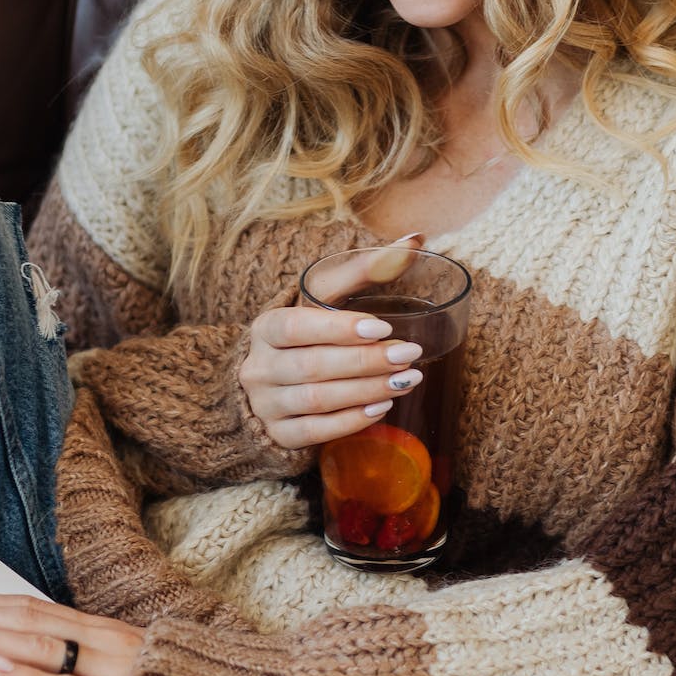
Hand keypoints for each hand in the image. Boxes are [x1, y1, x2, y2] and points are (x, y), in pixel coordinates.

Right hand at [239, 234, 428, 451]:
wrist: (269, 387)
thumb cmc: (307, 336)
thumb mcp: (324, 300)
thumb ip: (366, 270)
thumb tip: (416, 240)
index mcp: (265, 329)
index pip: (296, 327)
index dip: (339, 329)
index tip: (383, 327)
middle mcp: (259, 368)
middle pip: (313, 366)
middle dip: (366, 361)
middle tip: (409, 355)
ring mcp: (266, 405)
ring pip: (317, 400)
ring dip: (366, 390)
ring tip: (406, 380)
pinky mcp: (280, 435)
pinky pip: (316, 432)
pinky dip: (351, 420)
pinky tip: (382, 407)